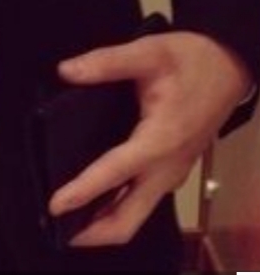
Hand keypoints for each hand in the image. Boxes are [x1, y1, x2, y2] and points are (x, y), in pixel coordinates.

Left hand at [48, 29, 251, 246]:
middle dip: (94, 232)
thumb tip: (66, 70)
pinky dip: (117, 208)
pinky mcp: (173, 170)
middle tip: (57, 228)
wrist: (230, 67)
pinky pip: (142, 200)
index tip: (55, 206)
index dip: (83, 192)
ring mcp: (172, 173)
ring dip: (104, 223)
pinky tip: (95, 198)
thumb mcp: (149, 52)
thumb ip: (106, 62)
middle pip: (128, 218)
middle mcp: (167, 167)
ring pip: (136, 214)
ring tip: (68, 218)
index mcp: (160, 141)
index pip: (114, 174)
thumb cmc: (192, 61)